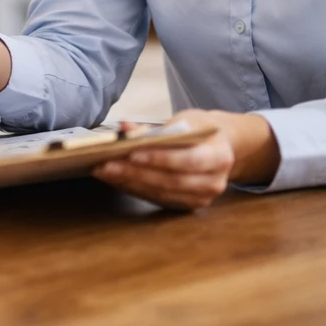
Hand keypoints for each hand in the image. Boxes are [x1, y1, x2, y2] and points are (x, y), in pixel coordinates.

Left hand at [93, 108, 278, 209]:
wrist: (221, 148)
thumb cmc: (199, 130)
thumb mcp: (186, 120)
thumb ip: (158, 127)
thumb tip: (125, 128)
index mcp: (219, 156)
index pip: (188, 160)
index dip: (159, 158)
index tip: (131, 152)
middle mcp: (214, 182)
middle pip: (171, 180)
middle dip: (135, 172)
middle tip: (106, 164)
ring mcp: (202, 198)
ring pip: (162, 193)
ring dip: (130, 183)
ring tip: (104, 171)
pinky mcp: (188, 205)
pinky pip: (158, 198)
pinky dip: (134, 189)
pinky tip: (115, 179)